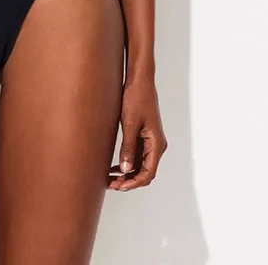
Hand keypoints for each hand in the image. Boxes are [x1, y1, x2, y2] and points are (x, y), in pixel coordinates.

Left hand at [107, 75, 166, 190]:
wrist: (140, 80)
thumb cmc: (136, 98)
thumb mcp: (129, 123)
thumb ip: (128, 148)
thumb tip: (126, 170)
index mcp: (156, 143)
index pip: (148, 173)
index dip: (134, 183)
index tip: (119, 187)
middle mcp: (157, 145)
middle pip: (145, 172)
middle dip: (129, 181)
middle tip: (111, 185)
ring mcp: (151, 141)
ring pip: (141, 165)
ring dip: (128, 174)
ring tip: (110, 179)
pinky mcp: (144, 136)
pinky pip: (138, 156)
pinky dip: (128, 164)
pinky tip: (114, 168)